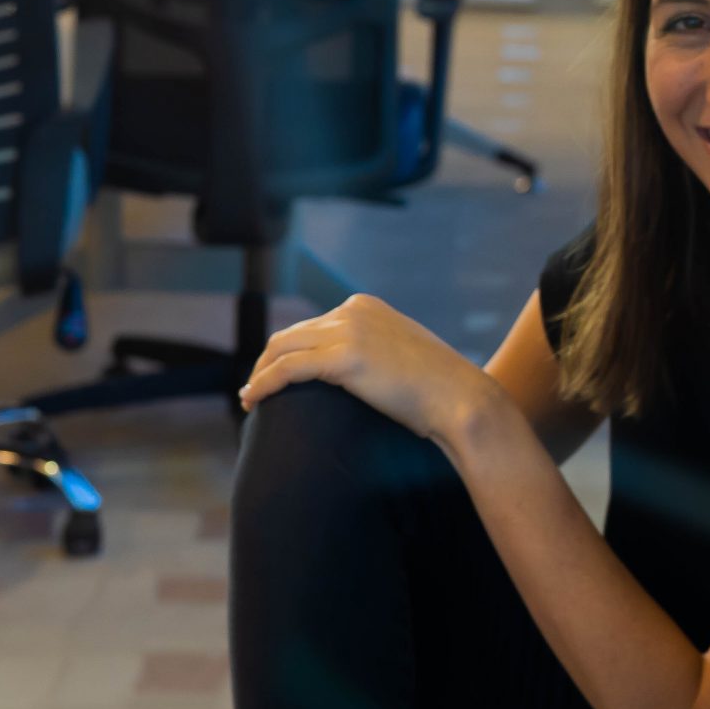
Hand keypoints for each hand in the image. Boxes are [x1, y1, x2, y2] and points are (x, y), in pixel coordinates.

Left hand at [238, 293, 503, 447]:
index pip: (311, 325)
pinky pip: (287, 369)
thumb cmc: (436, 389)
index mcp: (365, 306)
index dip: (287, 352)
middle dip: (267, 362)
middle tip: (255, 391)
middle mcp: (353, 311)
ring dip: (259, 374)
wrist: (459, 398)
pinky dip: (264, 384)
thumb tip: (352, 372)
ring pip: (281, 349)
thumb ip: (372, 350)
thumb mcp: (400, 354)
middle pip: (289, 335)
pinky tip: (252, 401)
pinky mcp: (344, 358)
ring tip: (250, 400)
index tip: (276, 377)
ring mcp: (349, 331)